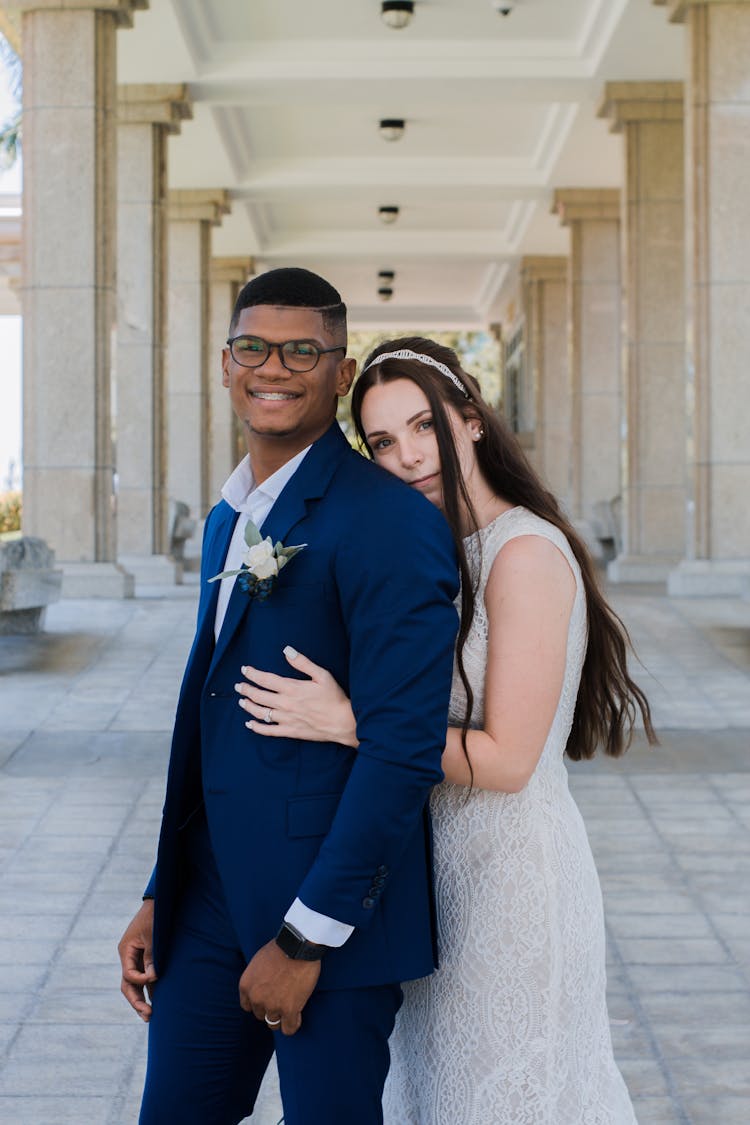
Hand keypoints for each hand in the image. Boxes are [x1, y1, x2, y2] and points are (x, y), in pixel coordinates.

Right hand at [118, 900, 156, 1021]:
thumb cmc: (155, 917)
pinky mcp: (146, 958)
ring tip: (150, 1016)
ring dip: (142, 999)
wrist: (161, 902)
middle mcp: (128, 957)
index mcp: (126, 950)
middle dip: (137, 1001)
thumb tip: (153, 977)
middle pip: (128, 985)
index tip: (155, 977)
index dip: (141, 980)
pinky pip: (145, 978)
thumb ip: (152, 957)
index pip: (129, 975)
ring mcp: (136, 959)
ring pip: (135, 984)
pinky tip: (158, 1002)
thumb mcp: (153, 936)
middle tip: (148, 1015)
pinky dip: (149, 989)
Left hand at [235, 645, 358, 747]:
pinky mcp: (289, 731)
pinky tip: (250, 724)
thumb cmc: (334, 697)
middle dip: (246, 689)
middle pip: (259, 695)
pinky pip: (268, 731)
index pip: (266, 679)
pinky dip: (257, 727)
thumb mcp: (322, 675)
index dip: (253, 674)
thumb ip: (303, 663)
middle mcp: (285, 704)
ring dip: (248, 706)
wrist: (343, 722)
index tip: (245, 670)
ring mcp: (286, 719)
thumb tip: (287, 650)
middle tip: (239, 686)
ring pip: (260, 712)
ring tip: (241, 701)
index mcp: (292, 688)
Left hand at [239, 939, 320, 1035]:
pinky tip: (298, 1015)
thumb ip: (256, 978)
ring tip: (291, 1006)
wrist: (297, 946)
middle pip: (261, 1015)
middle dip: (270, 1008)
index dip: (259, 1002)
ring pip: (274, 1023)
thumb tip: (262, 986)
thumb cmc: (281, 948)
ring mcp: (272, 1006)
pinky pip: (289, 1028)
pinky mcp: (289, 1010)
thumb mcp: (258, 961)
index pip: (247, 1006)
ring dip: (282, 1016)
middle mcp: (256, 998)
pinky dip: (293, 1024)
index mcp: (246, 986)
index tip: (268, 997)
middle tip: (282, 997)